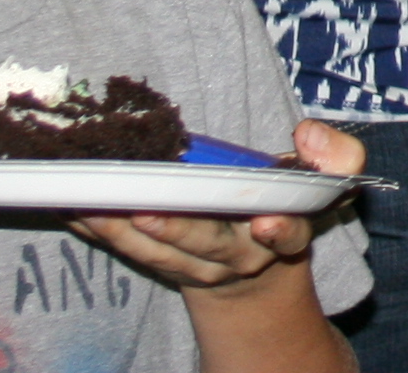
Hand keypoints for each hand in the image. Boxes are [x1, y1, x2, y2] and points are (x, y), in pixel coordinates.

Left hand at [73, 119, 362, 289]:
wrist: (255, 275)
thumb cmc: (287, 205)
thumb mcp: (325, 182)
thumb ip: (336, 155)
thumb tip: (308, 132)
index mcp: (284, 232)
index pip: (287, 234)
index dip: (278, 230)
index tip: (264, 222)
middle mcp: (239, 257)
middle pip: (208, 247)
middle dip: (177, 230)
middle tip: (145, 209)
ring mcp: (196, 268)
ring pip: (157, 254)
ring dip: (121, 231)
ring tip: (91, 204)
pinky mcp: (162, 265)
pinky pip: (127, 252)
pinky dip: (99, 231)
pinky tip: (71, 208)